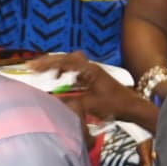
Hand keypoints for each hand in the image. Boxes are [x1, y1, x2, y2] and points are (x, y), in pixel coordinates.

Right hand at [33, 51, 150, 127]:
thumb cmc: (115, 105)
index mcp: (89, 70)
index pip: (64, 62)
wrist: (133, 107)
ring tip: (45, 73)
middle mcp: (90, 67)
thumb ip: (71, 104)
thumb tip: (52, 102)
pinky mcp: (93, 77)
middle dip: (48, 62)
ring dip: (57, 65)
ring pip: (71, 62)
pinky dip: (64, 71)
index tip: (33, 67)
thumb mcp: (91, 105)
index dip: (47, 64)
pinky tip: (60, 79)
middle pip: (65, 58)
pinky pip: (75, 69)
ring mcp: (92, 71)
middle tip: (33, 66)